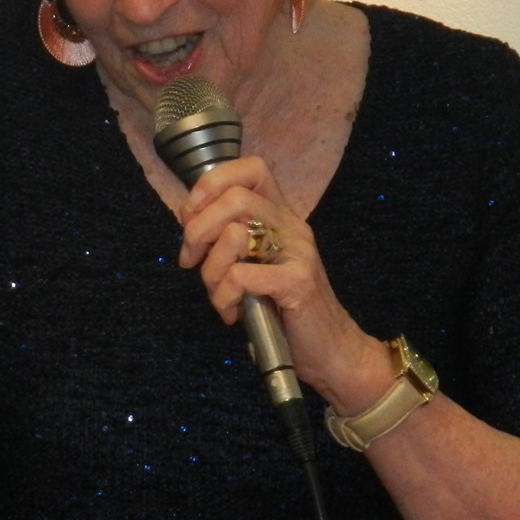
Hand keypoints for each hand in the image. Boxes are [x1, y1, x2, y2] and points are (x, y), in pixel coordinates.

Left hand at [177, 156, 393, 411]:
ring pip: (233, 234)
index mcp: (281, 215)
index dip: (211, 184)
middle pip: (233, 196)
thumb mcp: (256, 263)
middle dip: (197, 230)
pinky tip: (233, 313)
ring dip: (210, 271)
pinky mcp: (298, 282)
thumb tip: (188, 219)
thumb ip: (230, 237)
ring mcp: (298, 251)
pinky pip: (240, 276)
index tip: (190, 217)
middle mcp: (292, 225)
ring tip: (220, 294)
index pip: (249, 168)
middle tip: (191, 261)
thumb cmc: (284, 309)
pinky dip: (224, 298)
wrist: (331, 350)